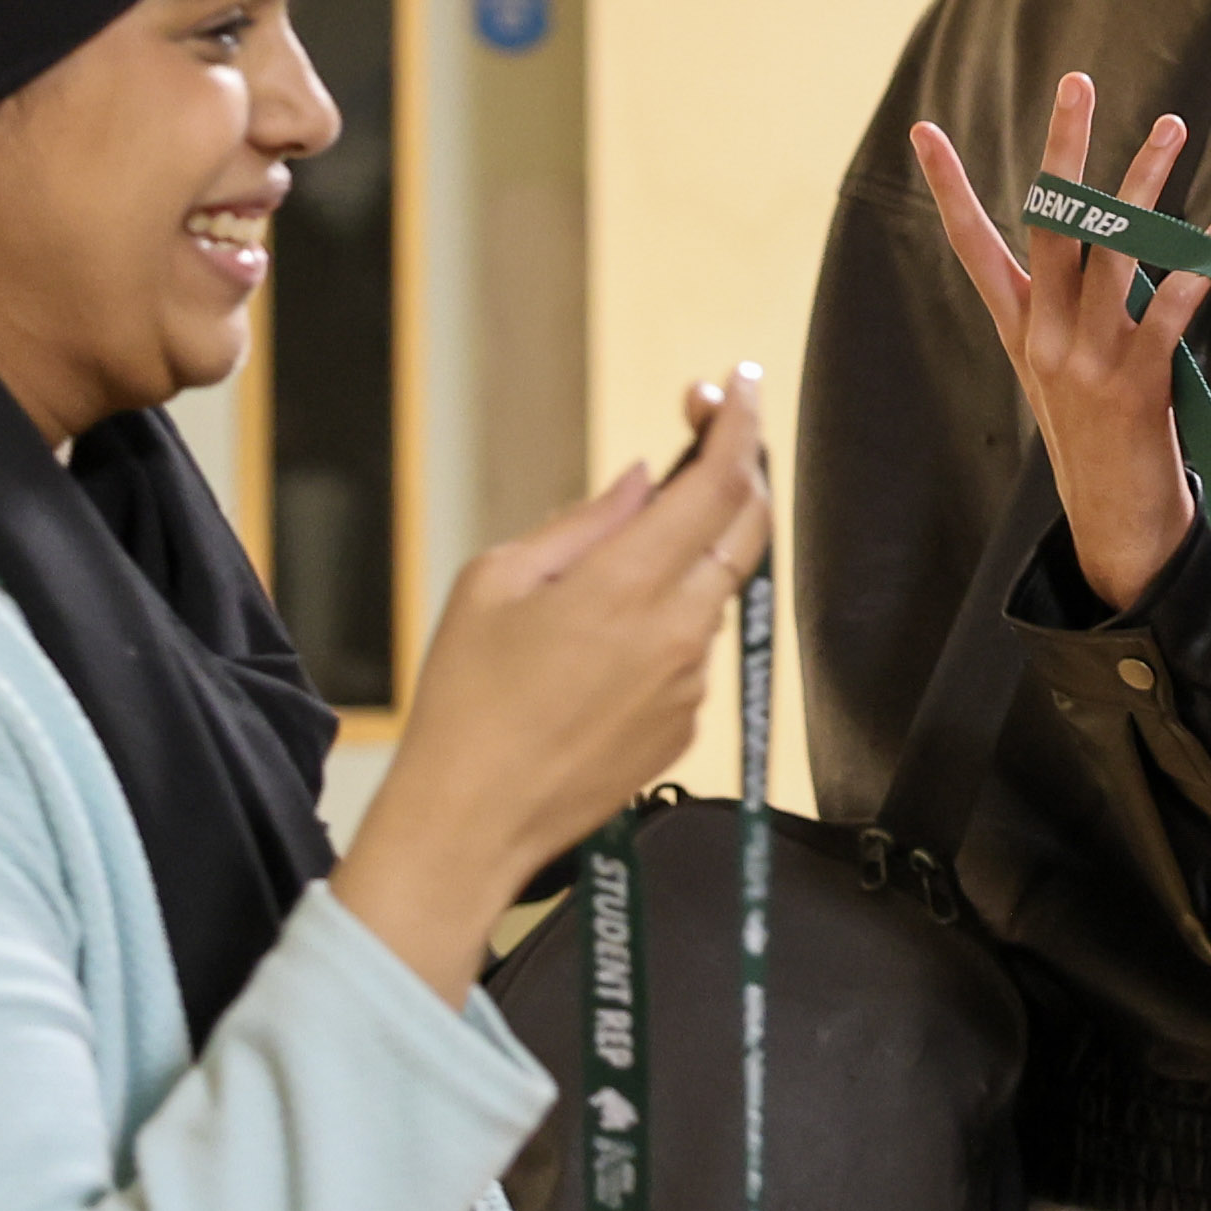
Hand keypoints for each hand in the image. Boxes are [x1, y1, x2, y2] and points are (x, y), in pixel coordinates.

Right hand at [334, 369, 771, 982]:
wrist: (470, 825)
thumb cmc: (464, 700)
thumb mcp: (496, 583)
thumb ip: (583, 522)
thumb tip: (643, 481)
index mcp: (626, 586)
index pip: (717, 485)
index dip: (738, 425)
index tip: (738, 385)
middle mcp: (677, 632)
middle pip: (746, 527)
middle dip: (739, 469)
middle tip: (704, 434)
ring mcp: (690, 683)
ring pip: (715, 588)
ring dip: (693, 551)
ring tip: (618, 560)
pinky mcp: (687, 725)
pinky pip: (693, 646)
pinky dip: (670, 617)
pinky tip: (604, 643)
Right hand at [910, 77, 1210, 614]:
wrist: (1113, 525)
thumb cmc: (1095, 438)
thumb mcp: (1061, 371)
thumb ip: (1068, 308)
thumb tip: (1092, 243)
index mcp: (1021, 330)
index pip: (974, 245)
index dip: (949, 188)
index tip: (923, 131)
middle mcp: (1044, 338)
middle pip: (1049, 223)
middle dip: (1063, 148)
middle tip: (1077, 83)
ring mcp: (1086, 361)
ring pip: (1113, 250)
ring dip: (1146, 184)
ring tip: (1171, 126)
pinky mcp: (1134, 385)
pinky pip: (1167, 312)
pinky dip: (1193, 271)